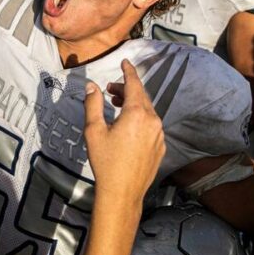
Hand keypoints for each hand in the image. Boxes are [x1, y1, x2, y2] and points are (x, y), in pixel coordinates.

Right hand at [84, 59, 164, 202]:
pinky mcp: (161, 147)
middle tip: (110, 90)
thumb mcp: (94, 131)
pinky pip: (152, 126)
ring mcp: (159, 135)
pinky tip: (128, 127)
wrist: (123, 192)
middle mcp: (153, 121)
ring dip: (133, 104)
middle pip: (141, 96)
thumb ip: (93, 104)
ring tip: (117, 106)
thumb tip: (92, 86)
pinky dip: (141, 119)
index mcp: (137, 114)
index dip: (128, 71)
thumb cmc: (106, 162)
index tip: (125, 62)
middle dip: (126, 89)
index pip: (134, 84)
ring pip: (148, 111)